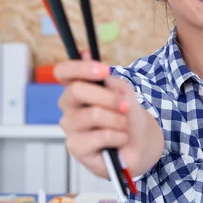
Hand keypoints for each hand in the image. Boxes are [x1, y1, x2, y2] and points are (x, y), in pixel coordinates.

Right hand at [55, 51, 163, 179]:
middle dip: (108, 97)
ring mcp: (70, 127)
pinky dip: (118, 136)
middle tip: (124, 106)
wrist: (140, 142)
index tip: (104, 70)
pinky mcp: (75, 147)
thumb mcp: (123, 91)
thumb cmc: (127, 115)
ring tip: (124, 125)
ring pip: (93, 114)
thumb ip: (106, 78)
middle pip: (77, 90)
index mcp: (76, 88)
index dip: (80, 68)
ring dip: (118, 119)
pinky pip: (100, 136)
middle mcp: (69, 105)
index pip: (62, 72)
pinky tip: (120, 139)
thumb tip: (85, 54)